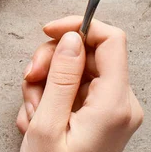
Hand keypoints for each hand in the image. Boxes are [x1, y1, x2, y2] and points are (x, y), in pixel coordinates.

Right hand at [16, 16, 142, 151]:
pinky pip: (72, 88)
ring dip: (45, 83)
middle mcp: (120, 104)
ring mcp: (111, 110)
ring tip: (32, 111)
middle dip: (51, 62)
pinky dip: (49, 96)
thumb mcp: (47, 124)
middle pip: (86, 54)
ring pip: (74, 70)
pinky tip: (37, 118)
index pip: (110, 41)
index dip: (78, 27)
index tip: (48, 31)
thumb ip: (62, 77)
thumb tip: (72, 38)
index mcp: (114, 105)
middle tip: (29, 80)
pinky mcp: (99, 115)